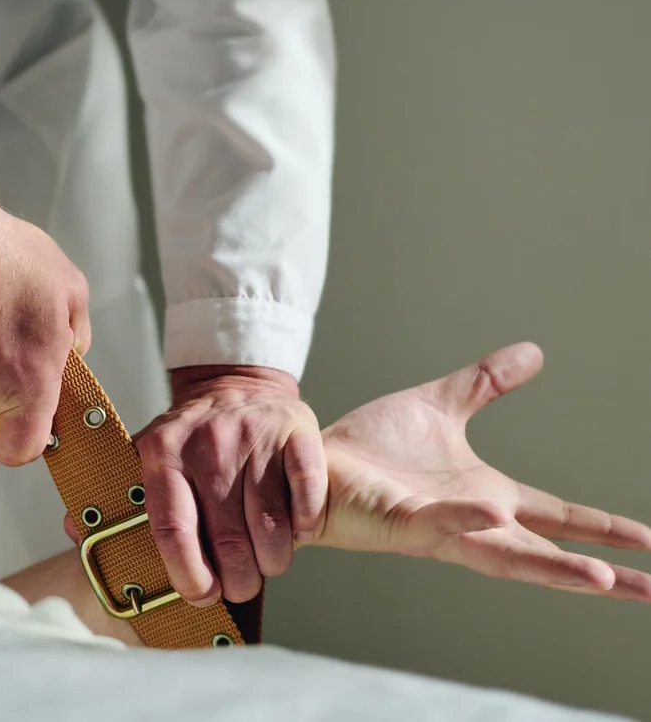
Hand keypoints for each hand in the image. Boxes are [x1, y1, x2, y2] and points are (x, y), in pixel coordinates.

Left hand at [129, 365, 325, 605]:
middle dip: (236, 579)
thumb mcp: (147, 453)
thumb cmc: (191, 436)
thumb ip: (117, 493)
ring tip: (266, 563)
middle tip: (238, 586)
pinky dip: (305, 524)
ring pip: (269, 525)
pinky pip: (306, 495)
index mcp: (162, 451)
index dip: (187, 573)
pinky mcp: (295, 431)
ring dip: (272, 559)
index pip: (170, 527)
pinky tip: (298, 530)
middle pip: (226, 538)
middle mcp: (208, 442)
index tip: (200, 595)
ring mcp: (254, 435)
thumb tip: (75, 529)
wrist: (236, 383)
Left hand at [311, 342, 650, 600]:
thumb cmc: (371, 447)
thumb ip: (486, 383)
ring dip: (552, 568)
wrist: (314, 459)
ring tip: (602, 579)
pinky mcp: (401, 522)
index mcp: (485, 494)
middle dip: (600, 575)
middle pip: (546, 553)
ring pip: (504, 555)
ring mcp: (438, 526)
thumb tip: (535, 352)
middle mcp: (470, 520)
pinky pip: (440, 523)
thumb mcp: (441, 405)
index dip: (602, 527)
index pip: (558, 514)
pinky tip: (498, 514)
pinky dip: (468, 520)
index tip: (649, 540)